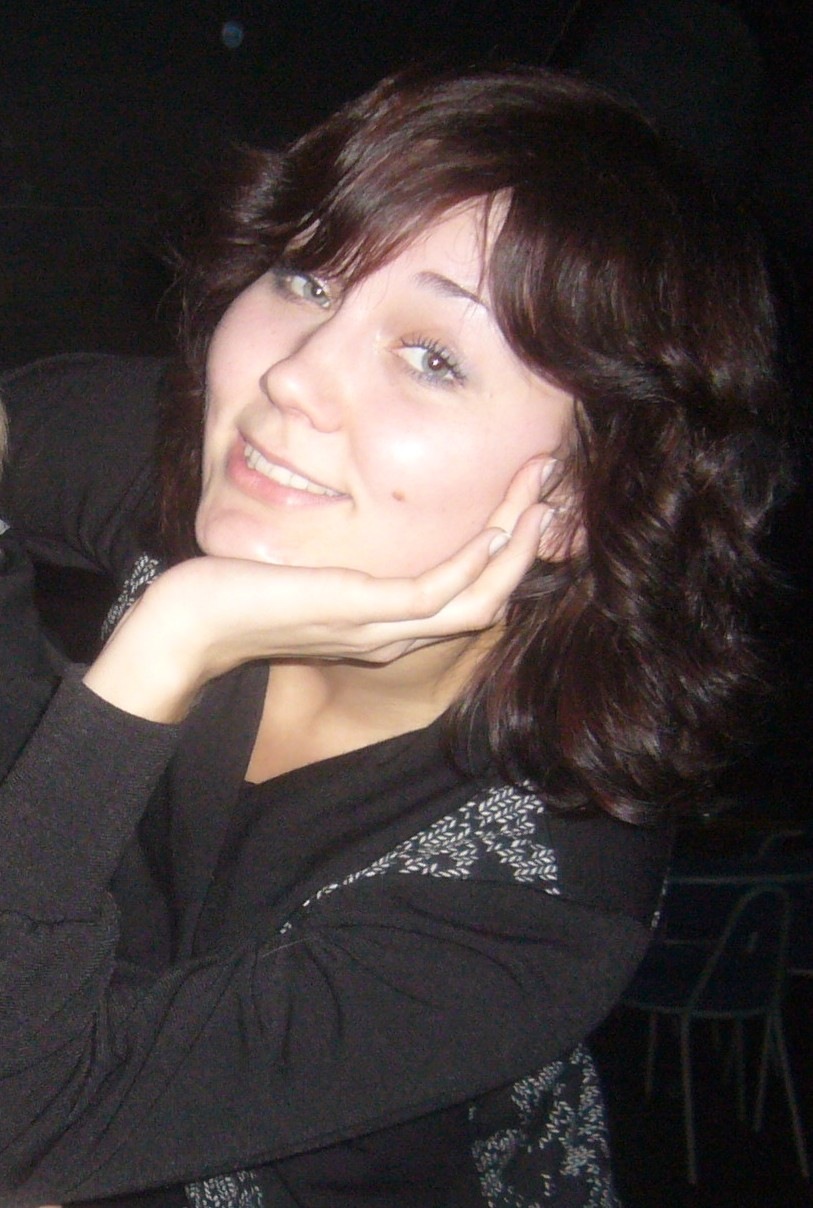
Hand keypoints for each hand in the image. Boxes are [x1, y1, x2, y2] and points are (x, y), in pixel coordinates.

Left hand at [84, 458, 555, 720]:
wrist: (191, 625)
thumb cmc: (244, 594)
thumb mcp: (313, 577)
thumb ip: (353, 572)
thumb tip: (368, 543)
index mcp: (389, 629)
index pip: (471, 598)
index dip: (509, 555)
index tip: (526, 501)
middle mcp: (397, 637)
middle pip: (491, 598)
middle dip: (528, 543)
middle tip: (551, 488)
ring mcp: (382, 630)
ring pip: (479, 596)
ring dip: (517, 544)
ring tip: (541, 492)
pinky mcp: (361, 612)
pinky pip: (437, 592)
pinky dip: (478, 560)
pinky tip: (502, 526)